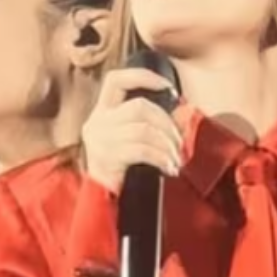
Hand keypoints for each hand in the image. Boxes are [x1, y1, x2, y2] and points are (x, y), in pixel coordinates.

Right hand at [81, 67, 181, 192]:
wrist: (102, 200)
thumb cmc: (121, 168)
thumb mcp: (129, 139)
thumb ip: (146, 121)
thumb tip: (180, 109)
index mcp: (100, 112)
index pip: (116, 80)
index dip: (143, 77)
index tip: (168, 87)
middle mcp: (96, 122)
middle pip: (139, 106)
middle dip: (166, 122)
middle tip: (178, 142)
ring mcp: (100, 140)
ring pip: (144, 129)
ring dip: (167, 144)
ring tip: (175, 158)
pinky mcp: (107, 158)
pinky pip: (142, 150)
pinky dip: (162, 158)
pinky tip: (169, 168)